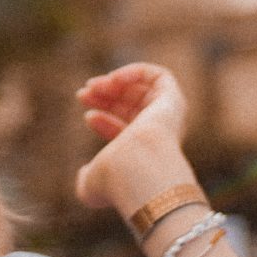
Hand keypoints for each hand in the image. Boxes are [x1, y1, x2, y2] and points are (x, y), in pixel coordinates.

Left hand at [73, 62, 197, 216]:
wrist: (137, 168)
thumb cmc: (115, 179)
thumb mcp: (92, 184)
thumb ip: (87, 179)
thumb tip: (83, 176)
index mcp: (145, 154)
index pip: (126, 130)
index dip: (103, 119)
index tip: (87, 115)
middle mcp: (160, 136)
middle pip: (132, 107)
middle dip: (105, 97)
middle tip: (82, 94)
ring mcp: (168, 119)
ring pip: (143, 90)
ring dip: (115, 83)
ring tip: (93, 86)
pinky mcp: (174, 100)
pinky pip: (159, 76)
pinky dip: (134, 72)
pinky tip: (114, 80)